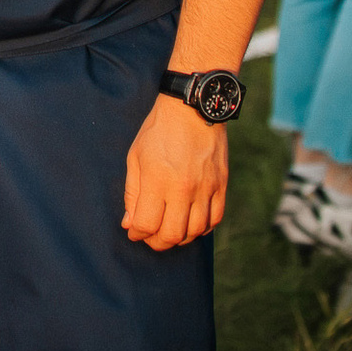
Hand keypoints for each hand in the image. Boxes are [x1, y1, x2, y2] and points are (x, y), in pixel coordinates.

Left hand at [122, 95, 227, 250]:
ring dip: (180, 238)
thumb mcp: (136, 156)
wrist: (192, 108)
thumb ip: (133, 193)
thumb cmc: (158, 130)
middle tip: (150, 236)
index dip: (137, 234)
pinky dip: (202, 229)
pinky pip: (215, 219)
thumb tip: (130, 224)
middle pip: (172, 235)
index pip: (147, 224)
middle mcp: (184, 188)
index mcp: (158, 179)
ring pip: (195, 232)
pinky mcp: (221, 185)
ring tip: (169, 231)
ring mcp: (206, 188)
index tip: (133, 232)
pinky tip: (191, 225)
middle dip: (156, 242)